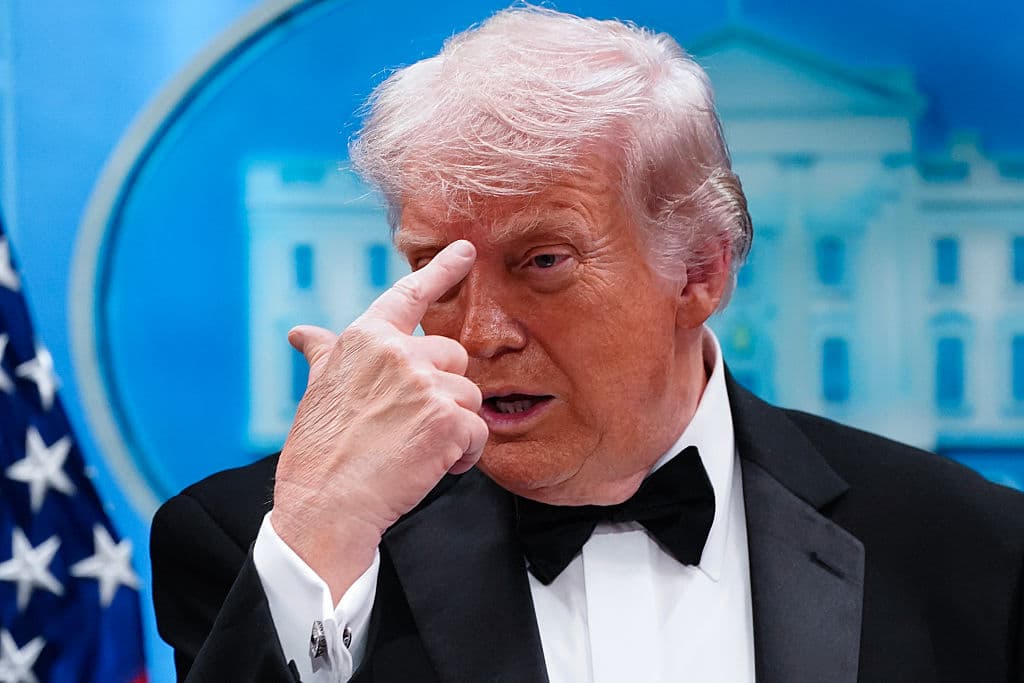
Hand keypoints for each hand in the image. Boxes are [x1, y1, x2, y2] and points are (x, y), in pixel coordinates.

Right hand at [271, 240, 486, 599]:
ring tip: (418, 451)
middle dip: (443, 393)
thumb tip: (303, 334)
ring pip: (470, 396)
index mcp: (365, 339)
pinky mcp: (447, 419)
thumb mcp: (317, 391)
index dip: (441, 270)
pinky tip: (433, 466)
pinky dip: (465, 454)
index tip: (465, 250)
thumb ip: (325, 355)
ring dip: (455, 427)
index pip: (409, 296)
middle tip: (413, 426)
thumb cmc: (318, 452)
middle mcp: (397, 353)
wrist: (325, 504)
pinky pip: (478, 431)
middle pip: (453, 358)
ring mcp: (425, 384)